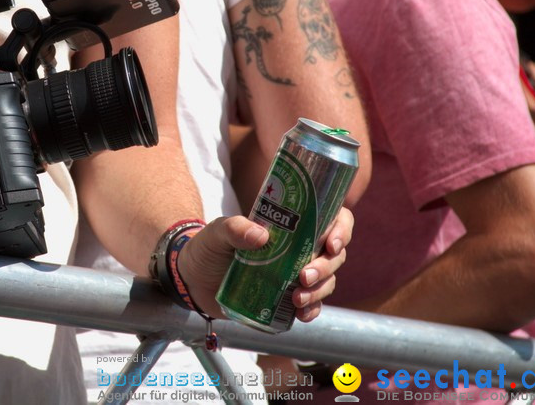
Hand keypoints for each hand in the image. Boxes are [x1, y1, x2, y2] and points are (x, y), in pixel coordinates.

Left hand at [177, 206, 352, 321]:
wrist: (192, 279)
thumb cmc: (208, 248)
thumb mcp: (217, 233)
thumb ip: (233, 228)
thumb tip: (260, 235)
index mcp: (291, 225)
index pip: (331, 220)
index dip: (341, 230)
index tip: (332, 243)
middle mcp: (299, 249)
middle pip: (333, 256)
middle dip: (326, 267)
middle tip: (305, 276)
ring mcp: (295, 275)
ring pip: (326, 282)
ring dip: (319, 291)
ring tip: (297, 298)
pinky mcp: (286, 299)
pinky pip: (311, 306)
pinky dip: (312, 310)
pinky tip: (301, 315)